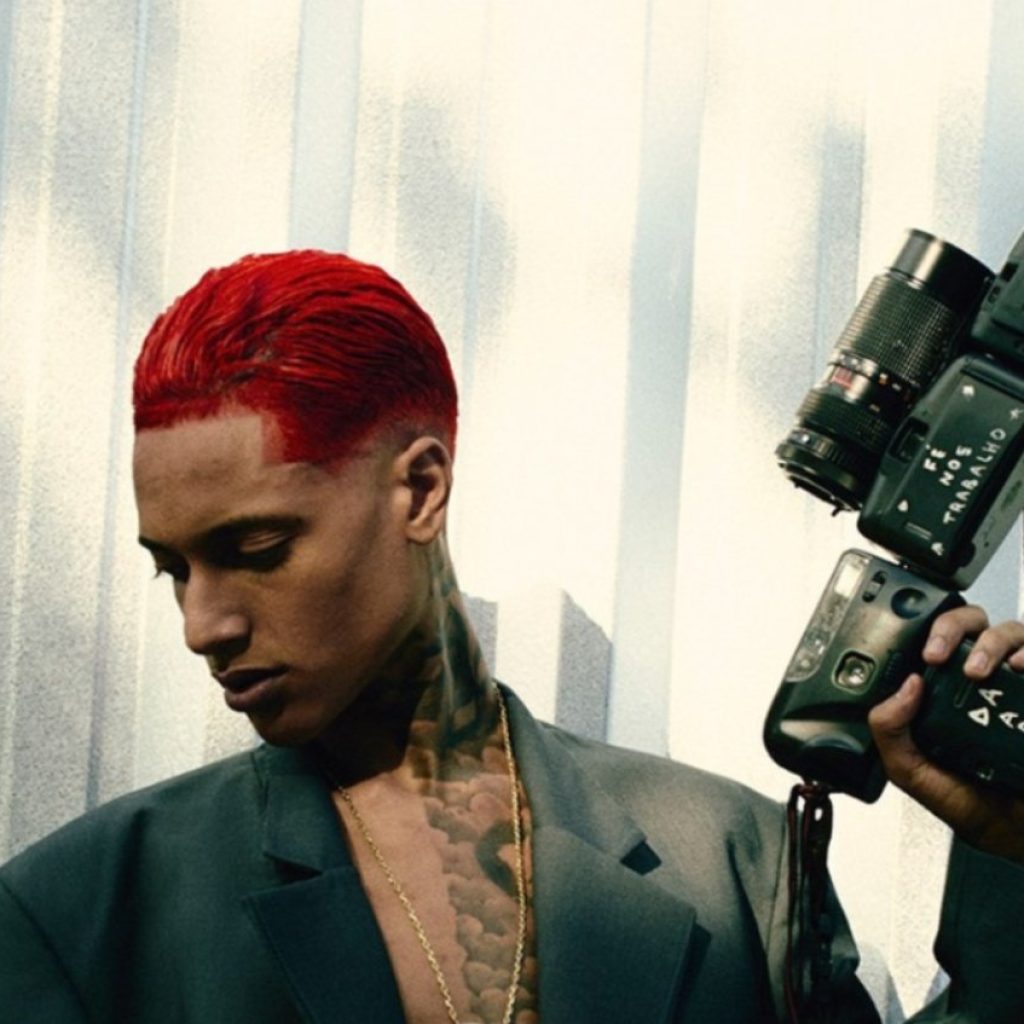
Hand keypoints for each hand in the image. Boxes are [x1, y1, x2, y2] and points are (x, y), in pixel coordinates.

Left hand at [869, 604, 1023, 864]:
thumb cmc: (968, 801)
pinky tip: (1020, 668)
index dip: (924, 634)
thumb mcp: (912, 771)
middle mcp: (983, 681)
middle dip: (953, 626)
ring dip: (991, 641)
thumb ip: (891, 731)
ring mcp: (1016, 685)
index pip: (934, 641)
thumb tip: (904, 686)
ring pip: (1010, 631)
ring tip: (979, 670)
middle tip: (940, 654)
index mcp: (944, 691)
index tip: (920, 653)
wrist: (1016, 833)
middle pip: (972, 623)